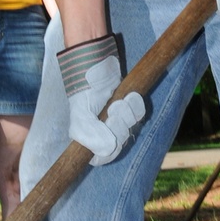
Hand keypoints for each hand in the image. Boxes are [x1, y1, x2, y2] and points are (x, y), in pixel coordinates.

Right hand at [58, 35, 144, 165]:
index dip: (107, 151)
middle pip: (118, 143)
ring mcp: (116, 119)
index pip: (101, 158)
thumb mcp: (80, 113)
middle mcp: (102, 131)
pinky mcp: (129, 107)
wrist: (95, 62)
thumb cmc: (83, 89)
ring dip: (127, 115)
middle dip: (118, 127)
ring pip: (130, 129)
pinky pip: (139, 114)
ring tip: (118, 101)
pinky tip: (130, 96)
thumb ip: (89, 134)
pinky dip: (136, 105)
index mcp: (87, 136)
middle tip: (112, 111)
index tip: (108, 139)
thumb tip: (107, 150)